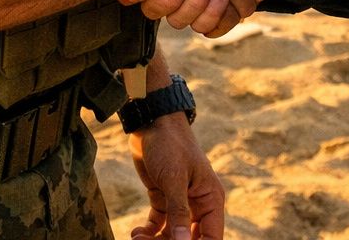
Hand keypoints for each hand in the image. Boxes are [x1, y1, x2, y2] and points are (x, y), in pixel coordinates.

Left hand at [129, 108, 223, 239]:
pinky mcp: (163, 198)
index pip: (211, 237)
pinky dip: (149, 233)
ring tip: (137, 238)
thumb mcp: (174, 178)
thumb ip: (178, 212)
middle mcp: (199, 204)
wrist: (151, 121)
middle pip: (189, 238)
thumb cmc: (170, 144)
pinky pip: (160, 225)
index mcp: (210, 199)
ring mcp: (180, 202)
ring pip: (172, 235)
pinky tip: (136, 232)